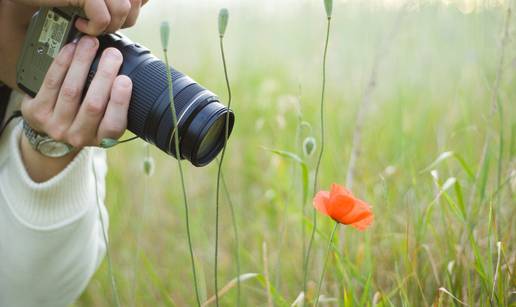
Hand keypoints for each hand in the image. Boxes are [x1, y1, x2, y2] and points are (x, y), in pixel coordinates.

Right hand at [12, 0, 148, 34]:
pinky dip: (93, 28)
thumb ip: (113, 2)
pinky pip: (103, 17)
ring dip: (108, 26)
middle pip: (135, 4)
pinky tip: (80, 25)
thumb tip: (137, 8)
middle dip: (122, 21)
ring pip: (123, 11)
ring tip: (91, 25)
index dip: (136, 6)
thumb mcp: (93, 0)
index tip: (118, 14)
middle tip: (102, 24)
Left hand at [20, 36, 130, 181]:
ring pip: (72, 91)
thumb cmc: (86, 117)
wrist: (52, 126)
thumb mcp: (105, 118)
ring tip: (90, 44)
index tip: (125, 79)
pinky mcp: (37, 113)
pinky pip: (51, 83)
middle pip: (93, 105)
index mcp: (102, 138)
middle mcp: (79, 136)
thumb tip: (127, 70)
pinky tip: (71, 49)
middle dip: (105, 75)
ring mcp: (56, 126)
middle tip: (113, 54)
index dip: (120, 102)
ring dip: (82, 62)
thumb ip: (116, 101)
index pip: (114, 124)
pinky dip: (62, 63)